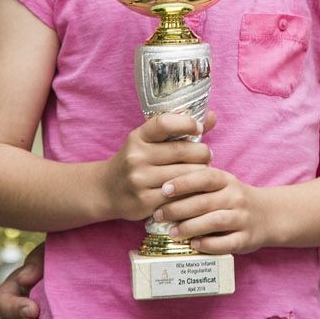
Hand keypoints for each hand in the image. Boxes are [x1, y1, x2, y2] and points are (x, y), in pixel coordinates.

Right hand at [102, 110, 217, 222]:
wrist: (106, 190)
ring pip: (184, 175)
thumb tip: (213, 116)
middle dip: (202, 153)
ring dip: (201, 173)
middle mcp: (136, 157)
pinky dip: (192, 192)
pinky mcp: (144, 202)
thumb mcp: (149, 141)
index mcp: (138, 137)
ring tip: (203, 172)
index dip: (186, 123)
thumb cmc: (137, 160)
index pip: (164, 123)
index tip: (198, 128)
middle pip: (182, 151)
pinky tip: (195, 190)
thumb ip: (180, 129)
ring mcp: (139, 180)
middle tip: (207, 156)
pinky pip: (179, 196)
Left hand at [152, 165, 273, 255]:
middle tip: (158, 215)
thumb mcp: (221, 186)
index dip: (184, 182)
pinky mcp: (246, 239)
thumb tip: (162, 194)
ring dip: (190, 227)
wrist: (268, 215)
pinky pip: (226, 243)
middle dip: (178, 209)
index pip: (205, 177)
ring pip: (215, 221)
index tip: (164, 189)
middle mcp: (236, 198)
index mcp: (227, 181)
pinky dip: (209, 244)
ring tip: (173, 232)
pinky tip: (194, 245)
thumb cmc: (233, 200)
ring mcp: (242, 218)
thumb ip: (198, 186)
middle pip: (205, 202)